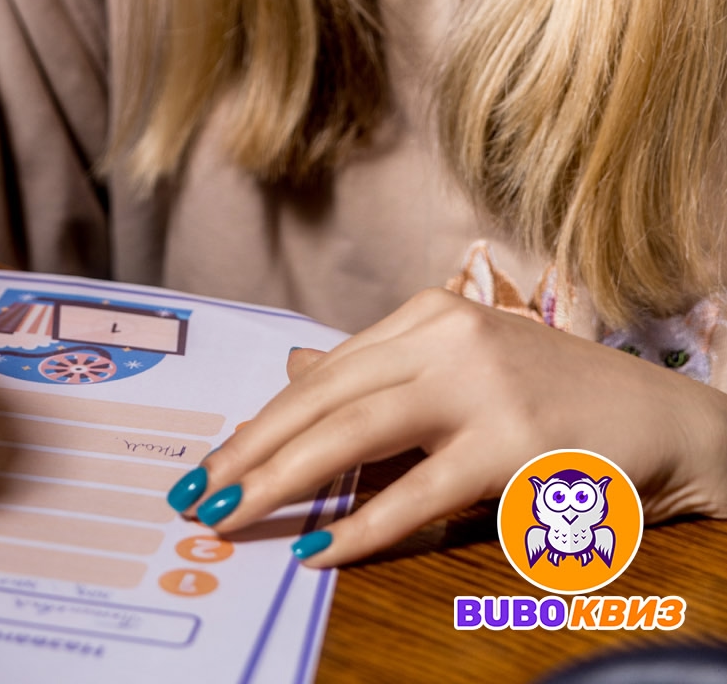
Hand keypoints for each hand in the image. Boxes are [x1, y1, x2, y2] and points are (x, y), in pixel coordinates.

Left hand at [177, 288, 726, 564]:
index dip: (262, 420)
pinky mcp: (514, 444)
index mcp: (428, 314)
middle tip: (202, 495)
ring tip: (236, 516)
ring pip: (358, 433)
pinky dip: (364, 526)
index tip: (211, 462)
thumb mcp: (460, 367)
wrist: (663, 423)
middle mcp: (448, 335)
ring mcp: (482, 386)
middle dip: (256, 450)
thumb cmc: (554, 399)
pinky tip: (321, 550)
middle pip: (329, 398)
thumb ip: (379, 371)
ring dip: (286, 481)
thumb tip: (294, 367)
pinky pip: (421, 493)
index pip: (326, 372)